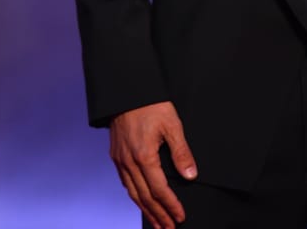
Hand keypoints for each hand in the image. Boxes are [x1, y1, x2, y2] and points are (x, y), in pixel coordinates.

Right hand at [109, 100, 197, 228]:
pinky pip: (125, 182)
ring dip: (146, 210)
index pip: (159, 190)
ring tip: (157, 223)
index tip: (180, 217)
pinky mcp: (116, 155)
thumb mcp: (172, 124)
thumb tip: (191, 175)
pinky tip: (140, 201)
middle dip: (158, 215)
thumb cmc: (151, 104)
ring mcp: (120, 159)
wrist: (127, 90)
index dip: (171, 206)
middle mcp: (129, 162)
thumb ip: (181, 151)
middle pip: (145, 197)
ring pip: (133, 193)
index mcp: (144, 156)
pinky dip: (134, 196)